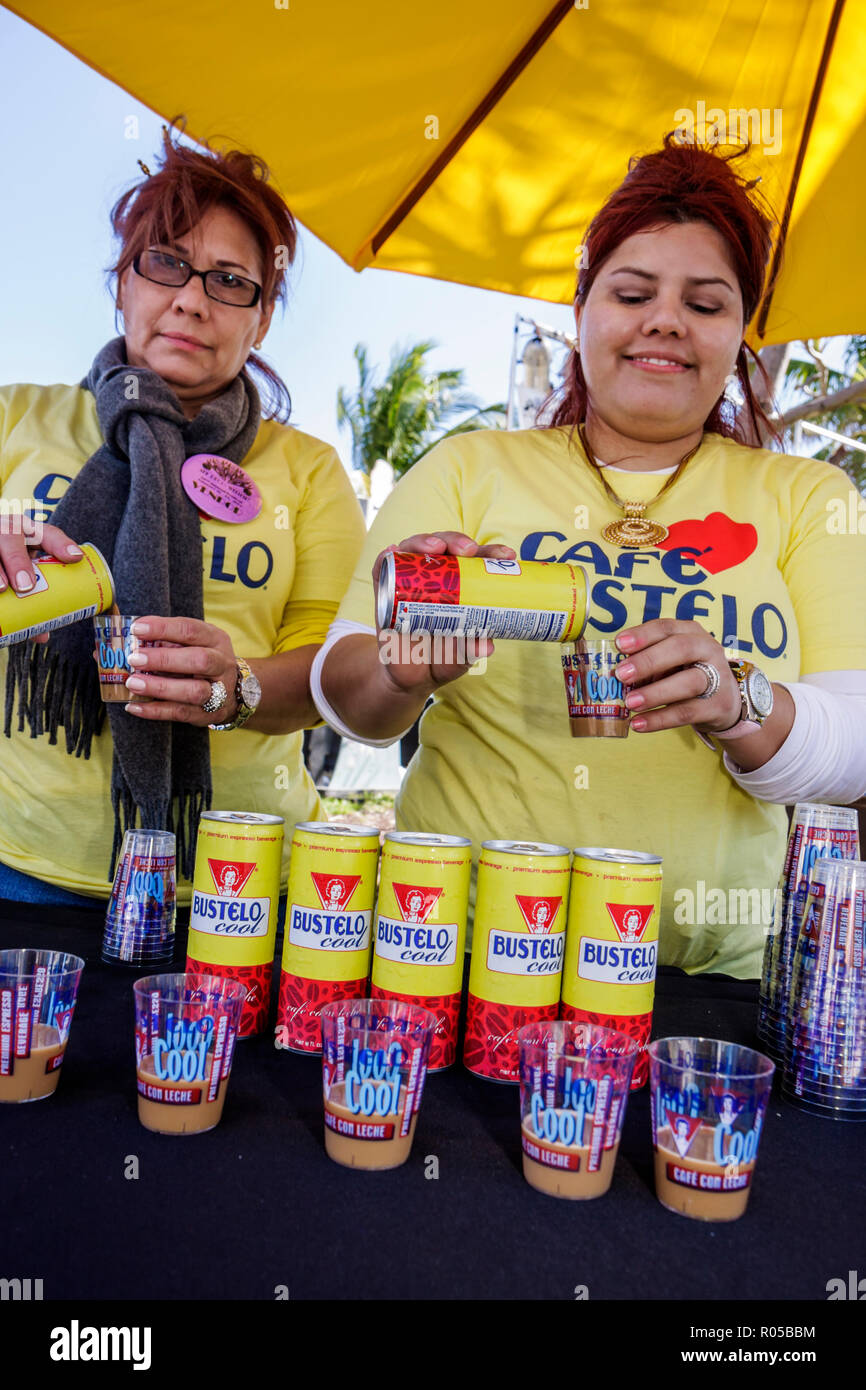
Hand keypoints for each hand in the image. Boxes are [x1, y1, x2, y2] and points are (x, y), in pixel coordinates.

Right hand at [0, 520, 84, 644]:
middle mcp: (9, 530)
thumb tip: (42, 635)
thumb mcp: (27, 571)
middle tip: (25, 586)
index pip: (49, 534)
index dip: (62, 545)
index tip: (75, 558)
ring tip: (2, 589)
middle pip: (12, 538)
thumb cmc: (16, 563)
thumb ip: (37, 598)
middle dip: (18, 562)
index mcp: (30, 533)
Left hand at [122, 615, 238, 724]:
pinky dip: (156, 711)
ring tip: (133, 683)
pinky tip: (134, 706)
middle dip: (164, 659)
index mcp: (216, 640)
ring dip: (160, 687)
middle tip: (135, 659)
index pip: (191, 630)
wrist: (232, 691)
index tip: (136, 629)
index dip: (163, 628)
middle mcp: (221, 664)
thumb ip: (170, 640)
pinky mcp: (209, 714)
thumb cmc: (202, 661)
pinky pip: (182, 713)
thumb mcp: (194, 642)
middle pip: (200, 660)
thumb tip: (136, 639)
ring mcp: (220, 691)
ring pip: (194, 691)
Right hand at [373, 532, 514, 694]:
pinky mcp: (385, 592)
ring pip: (415, 550)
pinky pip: (382, 569)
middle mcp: (435, 579)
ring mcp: (409, 582)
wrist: (407, 677)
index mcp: (462, 588)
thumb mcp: (458, 658)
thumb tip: (484, 646)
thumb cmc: (441, 659)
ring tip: (435, 548)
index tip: (506, 555)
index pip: (476, 562)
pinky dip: (386, 558)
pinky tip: (393, 552)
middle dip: (457, 541)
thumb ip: (469, 652)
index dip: (491, 553)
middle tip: (469, 550)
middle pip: (445, 548)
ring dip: (424, 542)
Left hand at [614, 619, 741, 733]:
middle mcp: (707, 650)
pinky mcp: (717, 706)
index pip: (666, 627)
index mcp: (691, 632)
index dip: (643, 635)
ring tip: (630, 703)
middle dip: (648, 661)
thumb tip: (612, 673)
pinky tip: (638, 724)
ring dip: (655, 693)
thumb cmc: (687, 673)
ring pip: (687, 683)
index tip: (619, 644)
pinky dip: (660, 719)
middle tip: (621, 674)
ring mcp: (717, 678)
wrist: (724, 701)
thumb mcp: (669, 661)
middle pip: (681, 649)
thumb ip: (646, 662)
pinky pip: (686, 712)